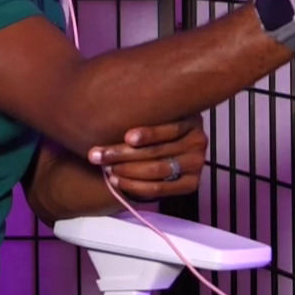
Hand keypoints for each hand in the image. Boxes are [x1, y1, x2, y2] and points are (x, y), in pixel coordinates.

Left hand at [85, 116, 206, 199]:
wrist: (171, 153)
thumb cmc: (154, 129)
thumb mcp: (156, 115)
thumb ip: (143, 113)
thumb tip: (108, 105)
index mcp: (191, 120)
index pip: (170, 129)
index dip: (148, 133)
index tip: (126, 137)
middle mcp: (198, 142)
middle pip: (158, 151)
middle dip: (122, 154)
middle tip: (96, 155)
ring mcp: (197, 165)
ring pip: (156, 170)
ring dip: (126, 170)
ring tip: (105, 167)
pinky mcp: (191, 185)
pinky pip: (159, 189)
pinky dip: (135, 186)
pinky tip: (116, 180)